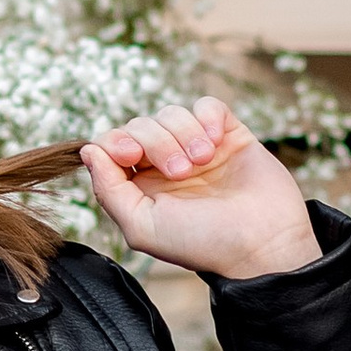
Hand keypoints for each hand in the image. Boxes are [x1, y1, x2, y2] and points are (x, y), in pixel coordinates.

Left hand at [80, 98, 320, 280]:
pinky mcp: (230, 135)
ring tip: (203, 162)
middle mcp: (166, 164)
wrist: (262, 244)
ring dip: (184, 133)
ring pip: (172, 112)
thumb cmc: (202, 243)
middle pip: (141, 125)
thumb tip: (89, 150)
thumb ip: (109, 190)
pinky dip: (207, 117)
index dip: (116, 141)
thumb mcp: (142, 227)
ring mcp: (198, 147)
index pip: (113, 144)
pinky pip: (208, 106)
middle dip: (156, 142)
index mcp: (141, 185)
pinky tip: (216, 141)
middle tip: (181, 172)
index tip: (130, 156)